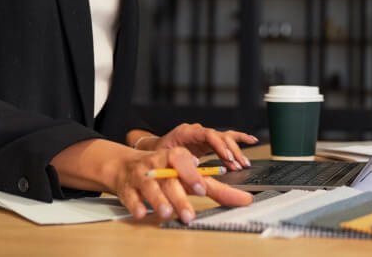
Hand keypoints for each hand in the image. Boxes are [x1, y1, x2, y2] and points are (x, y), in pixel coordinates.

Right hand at [109, 145, 252, 222]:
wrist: (128, 167)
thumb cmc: (167, 172)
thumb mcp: (190, 176)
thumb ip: (216, 188)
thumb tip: (245, 199)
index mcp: (175, 157)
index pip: (184, 161)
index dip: (192, 174)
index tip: (201, 187)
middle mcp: (158, 164)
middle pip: (170, 180)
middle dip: (179, 197)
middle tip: (188, 214)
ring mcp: (142, 175)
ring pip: (150, 187)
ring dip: (158, 201)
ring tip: (167, 213)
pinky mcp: (127, 188)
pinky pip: (131, 197)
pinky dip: (136, 205)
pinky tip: (142, 213)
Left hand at [140, 123, 257, 170]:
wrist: (154, 150)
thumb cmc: (158, 155)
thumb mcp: (165, 159)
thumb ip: (179, 162)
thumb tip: (194, 169)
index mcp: (187, 132)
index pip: (208, 135)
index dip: (219, 146)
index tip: (227, 158)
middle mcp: (198, 131)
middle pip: (220, 136)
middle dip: (231, 151)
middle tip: (238, 165)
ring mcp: (204, 134)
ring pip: (225, 138)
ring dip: (236, 150)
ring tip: (244, 163)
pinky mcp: (209, 141)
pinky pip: (227, 137)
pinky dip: (240, 138)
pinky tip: (251, 140)